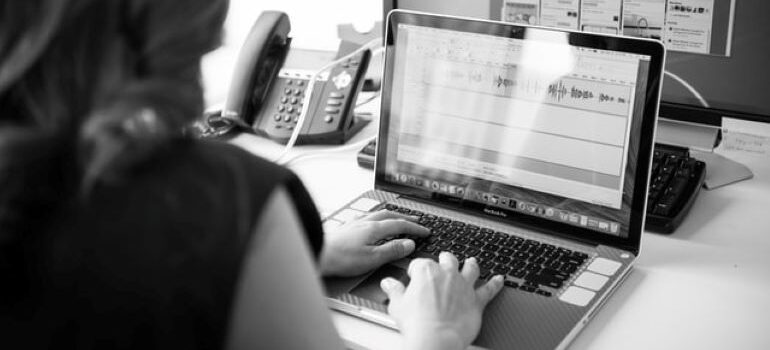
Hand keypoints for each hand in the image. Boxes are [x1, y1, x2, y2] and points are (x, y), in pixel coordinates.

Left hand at [320, 210, 430, 276]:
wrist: (316, 253)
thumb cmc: (340, 258)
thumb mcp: (372, 258)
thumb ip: (392, 250)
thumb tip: (409, 244)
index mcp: (373, 228)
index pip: (400, 224)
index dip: (414, 228)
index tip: (425, 231)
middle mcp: (364, 222)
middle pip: (389, 215)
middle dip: (405, 218)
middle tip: (415, 221)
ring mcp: (354, 223)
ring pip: (377, 214)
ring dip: (391, 215)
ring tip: (397, 218)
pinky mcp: (346, 227)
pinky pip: (367, 218)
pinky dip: (377, 218)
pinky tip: (372, 223)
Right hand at [380, 252, 503, 349]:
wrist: (436, 339)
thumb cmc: (417, 323)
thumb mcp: (397, 305)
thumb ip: (394, 291)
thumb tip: (388, 283)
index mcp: (426, 272)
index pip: (420, 263)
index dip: (415, 270)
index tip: (413, 276)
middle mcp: (447, 274)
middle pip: (447, 260)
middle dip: (444, 259)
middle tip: (443, 260)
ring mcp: (464, 286)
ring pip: (470, 268)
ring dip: (471, 264)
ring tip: (472, 261)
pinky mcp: (476, 300)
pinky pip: (489, 289)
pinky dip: (496, 284)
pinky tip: (500, 280)